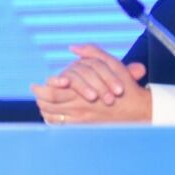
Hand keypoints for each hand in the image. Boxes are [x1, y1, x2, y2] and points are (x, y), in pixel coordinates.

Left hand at [30, 45, 150, 124]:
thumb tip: (73, 47)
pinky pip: (62, 126)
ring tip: (42, 101)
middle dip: (39, 97)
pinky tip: (52, 113)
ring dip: (44, 108)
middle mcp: (78, 107)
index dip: (40, 89)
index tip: (36, 85)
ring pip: (52, 115)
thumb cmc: (124, 86)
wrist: (138, 110)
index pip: (51, 92)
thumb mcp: (112, 64)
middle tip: (36, 91)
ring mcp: (81, 119)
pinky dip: (53, 120)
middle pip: (48, 104)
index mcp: (81, 91)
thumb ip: (92, 52)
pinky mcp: (84, 127)